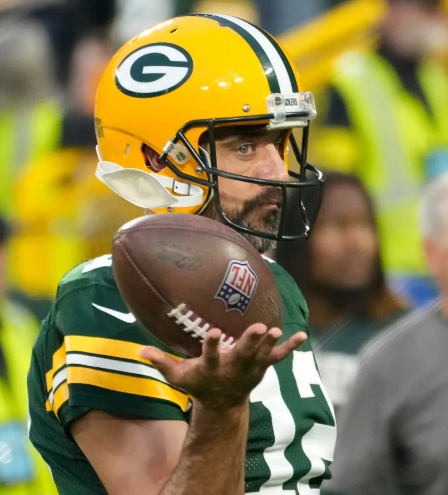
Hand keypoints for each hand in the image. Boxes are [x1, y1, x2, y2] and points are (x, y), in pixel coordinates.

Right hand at [140, 324, 306, 409]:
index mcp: (211, 369)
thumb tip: (139, 351)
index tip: (212, 331)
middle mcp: (232, 369)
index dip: (211, 345)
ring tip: (276, 329)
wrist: (223, 405)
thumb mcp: (178, 377)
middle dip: (249, 343)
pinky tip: (302, 335)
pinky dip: (289, 348)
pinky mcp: (261, 368)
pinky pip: (277, 358)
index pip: (210, 356)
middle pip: (241, 356)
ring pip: (261, 356)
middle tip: (258, 328)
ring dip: (269, 344)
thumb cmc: (198, 385)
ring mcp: (250, 369)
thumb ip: (161, 363)